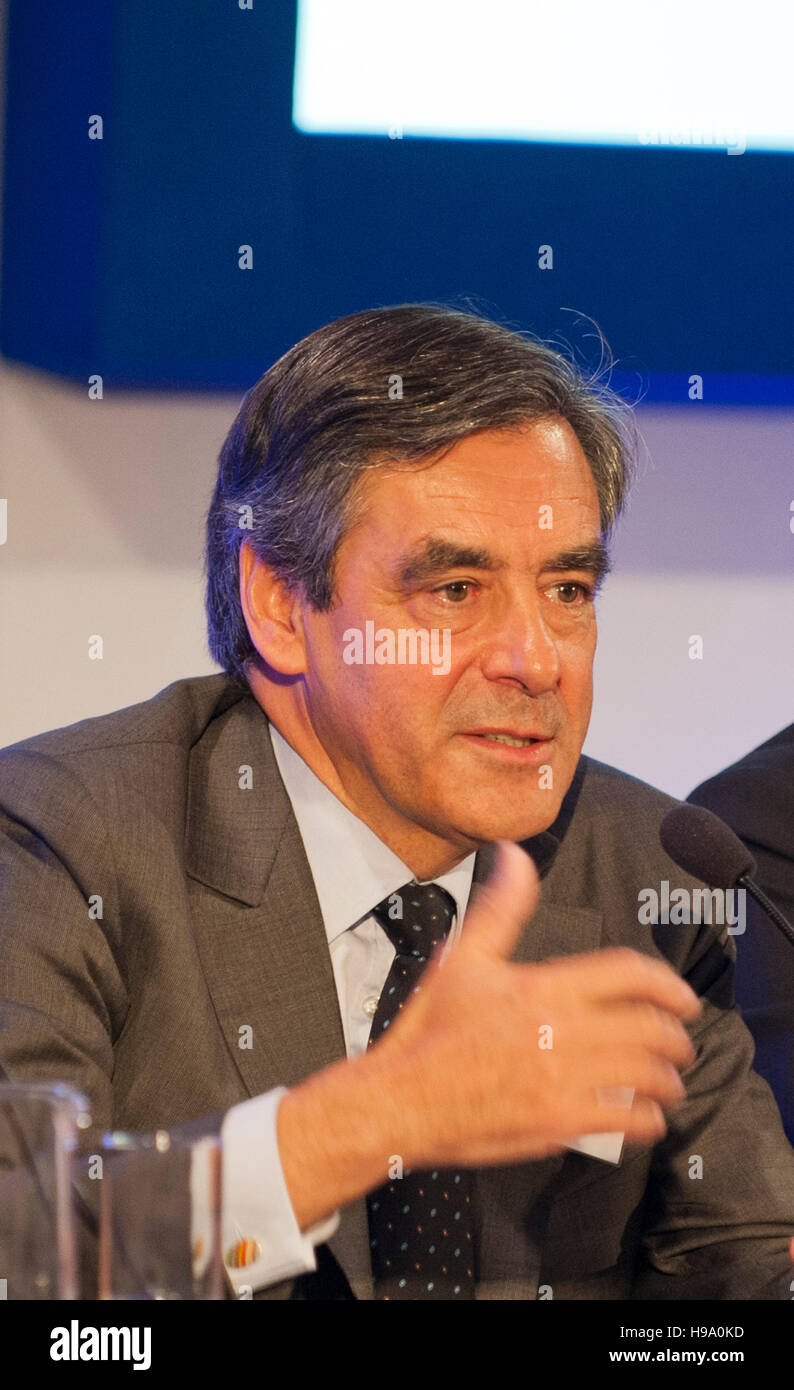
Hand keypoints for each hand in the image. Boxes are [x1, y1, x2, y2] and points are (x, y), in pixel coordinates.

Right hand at [367, 839, 702, 1168]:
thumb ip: (502, 908)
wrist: (400, 1100)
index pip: (629, 975)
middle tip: (681, 1043)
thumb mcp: (462, 958)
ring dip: (668, 1079)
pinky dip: (648, 1119)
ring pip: (646, 1076)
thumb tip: (515, 856)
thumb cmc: (429, 1031)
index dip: (668, 985)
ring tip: (669, 1081)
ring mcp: (563, 1081)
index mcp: (543, 987)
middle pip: (649, 1029)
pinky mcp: (560, 1124)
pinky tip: (645, 1117)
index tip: (683, 998)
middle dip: (676, 1036)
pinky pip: (626, 1122)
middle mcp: (561, 1032)